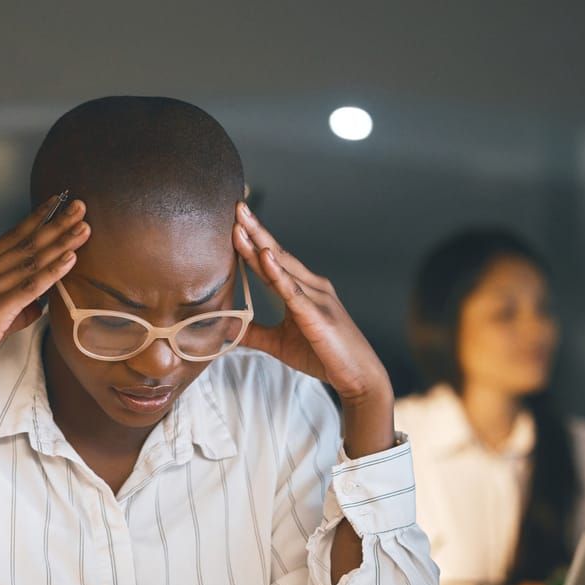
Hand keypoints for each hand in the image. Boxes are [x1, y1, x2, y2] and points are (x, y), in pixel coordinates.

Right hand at [0, 194, 89, 454]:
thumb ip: (16, 308)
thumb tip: (40, 303)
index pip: (11, 238)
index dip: (36, 218)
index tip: (58, 202)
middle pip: (24, 244)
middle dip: (55, 223)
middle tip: (80, 206)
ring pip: (29, 262)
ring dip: (60, 244)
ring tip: (84, 229)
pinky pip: (27, 288)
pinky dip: (51, 272)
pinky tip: (69, 260)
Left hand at [232, 202, 394, 456]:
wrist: (358, 376)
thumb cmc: (323, 355)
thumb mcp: (279, 343)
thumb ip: (254, 333)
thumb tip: (226, 329)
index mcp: (302, 290)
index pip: (272, 261)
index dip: (252, 242)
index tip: (235, 222)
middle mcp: (311, 286)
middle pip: (277, 254)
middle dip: (255, 231)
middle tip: (236, 207)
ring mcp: (316, 297)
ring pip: (283, 266)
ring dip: (261, 245)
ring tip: (242, 226)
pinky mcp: (318, 314)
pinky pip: (293, 291)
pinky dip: (278, 273)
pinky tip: (265, 256)